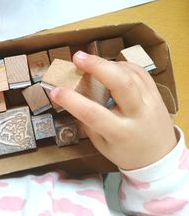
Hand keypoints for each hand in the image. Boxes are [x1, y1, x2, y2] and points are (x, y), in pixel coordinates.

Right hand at [50, 51, 176, 169]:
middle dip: (98, 66)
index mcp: (121, 133)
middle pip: (121, 84)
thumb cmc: (125, 153)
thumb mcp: (101, 144)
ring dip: (107, 64)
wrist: (161, 158)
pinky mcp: (157, 93)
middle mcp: (139, 114)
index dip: (72, 100)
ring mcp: (151, 101)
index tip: (55, 90)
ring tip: (90, 62)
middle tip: (77, 57)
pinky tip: (110, 66)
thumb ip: (88, 121)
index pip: (93, 113)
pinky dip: (122, 65)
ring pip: (130, 73)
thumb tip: (73, 97)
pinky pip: (139, 71)